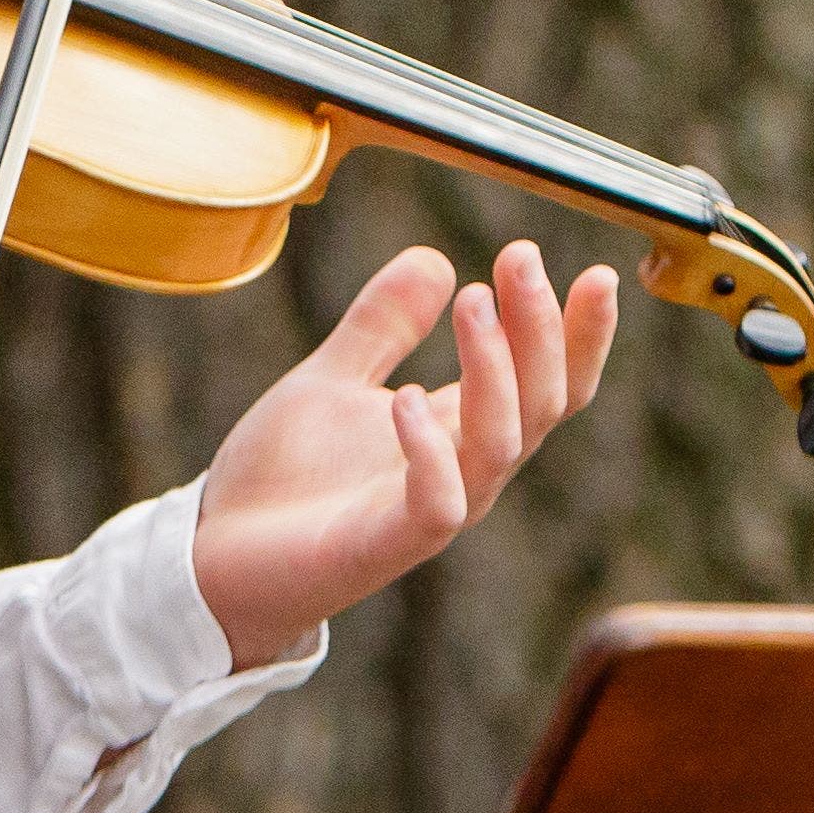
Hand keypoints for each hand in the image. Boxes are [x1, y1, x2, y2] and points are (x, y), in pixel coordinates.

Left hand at [190, 239, 619, 666]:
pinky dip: (431, 451)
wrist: (216, 555)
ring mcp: (430, 513)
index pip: (548, 385)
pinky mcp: (383, 547)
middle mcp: (463, 472)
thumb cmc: (283, 479)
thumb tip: (436, 259)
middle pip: (540, 405)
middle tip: (521, 257)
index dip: (580, 336)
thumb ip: (382, 324)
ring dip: (495, 370)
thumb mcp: (332, 377)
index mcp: (460, 431)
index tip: (597, 274)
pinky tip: (404, 397)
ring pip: (500, 445)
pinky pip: (436, 505)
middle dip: (542, 329)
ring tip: (474, 301)